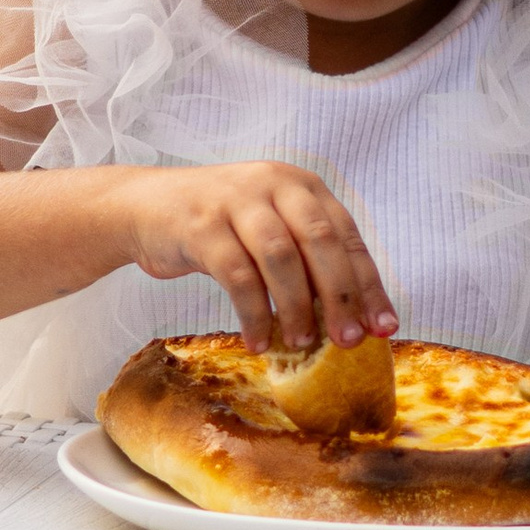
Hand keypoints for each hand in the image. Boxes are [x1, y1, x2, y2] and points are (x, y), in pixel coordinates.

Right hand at [116, 161, 395, 350]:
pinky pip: (237, 275)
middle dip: (340, 296)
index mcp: (301, 186)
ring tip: (303, 344)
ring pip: (280, 257)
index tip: (384, 327)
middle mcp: (272, 184)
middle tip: (348, 341)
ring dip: (296, 307)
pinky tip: (259, 341)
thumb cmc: (219, 226)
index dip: (368, 284)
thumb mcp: (269, 227)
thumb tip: (350, 318)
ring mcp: (235, 200)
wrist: (145, 207)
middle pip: (319, 241)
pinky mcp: (200, 224)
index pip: (346, 235)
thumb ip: (305, 258)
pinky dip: (254, 314)